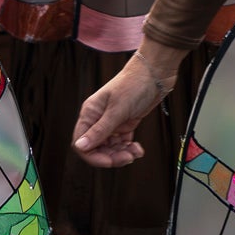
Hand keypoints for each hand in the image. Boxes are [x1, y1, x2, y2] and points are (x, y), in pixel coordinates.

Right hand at [73, 41, 178, 167]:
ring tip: (135, 152)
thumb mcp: (117, 110)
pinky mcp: (124, 123)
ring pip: (110, 148)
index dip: (93, 156)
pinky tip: (138, 149)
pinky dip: (129, 148)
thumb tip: (79, 146)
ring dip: (122, 154)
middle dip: (111, 157)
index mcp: (90, 113)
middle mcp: (98, 119)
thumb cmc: (134, 85)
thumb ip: (99, 130)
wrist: (155, 73)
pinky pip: (122, 143)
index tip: (109, 161)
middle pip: (97, 148)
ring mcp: (112, 122)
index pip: (81, 142)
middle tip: (128, 157)